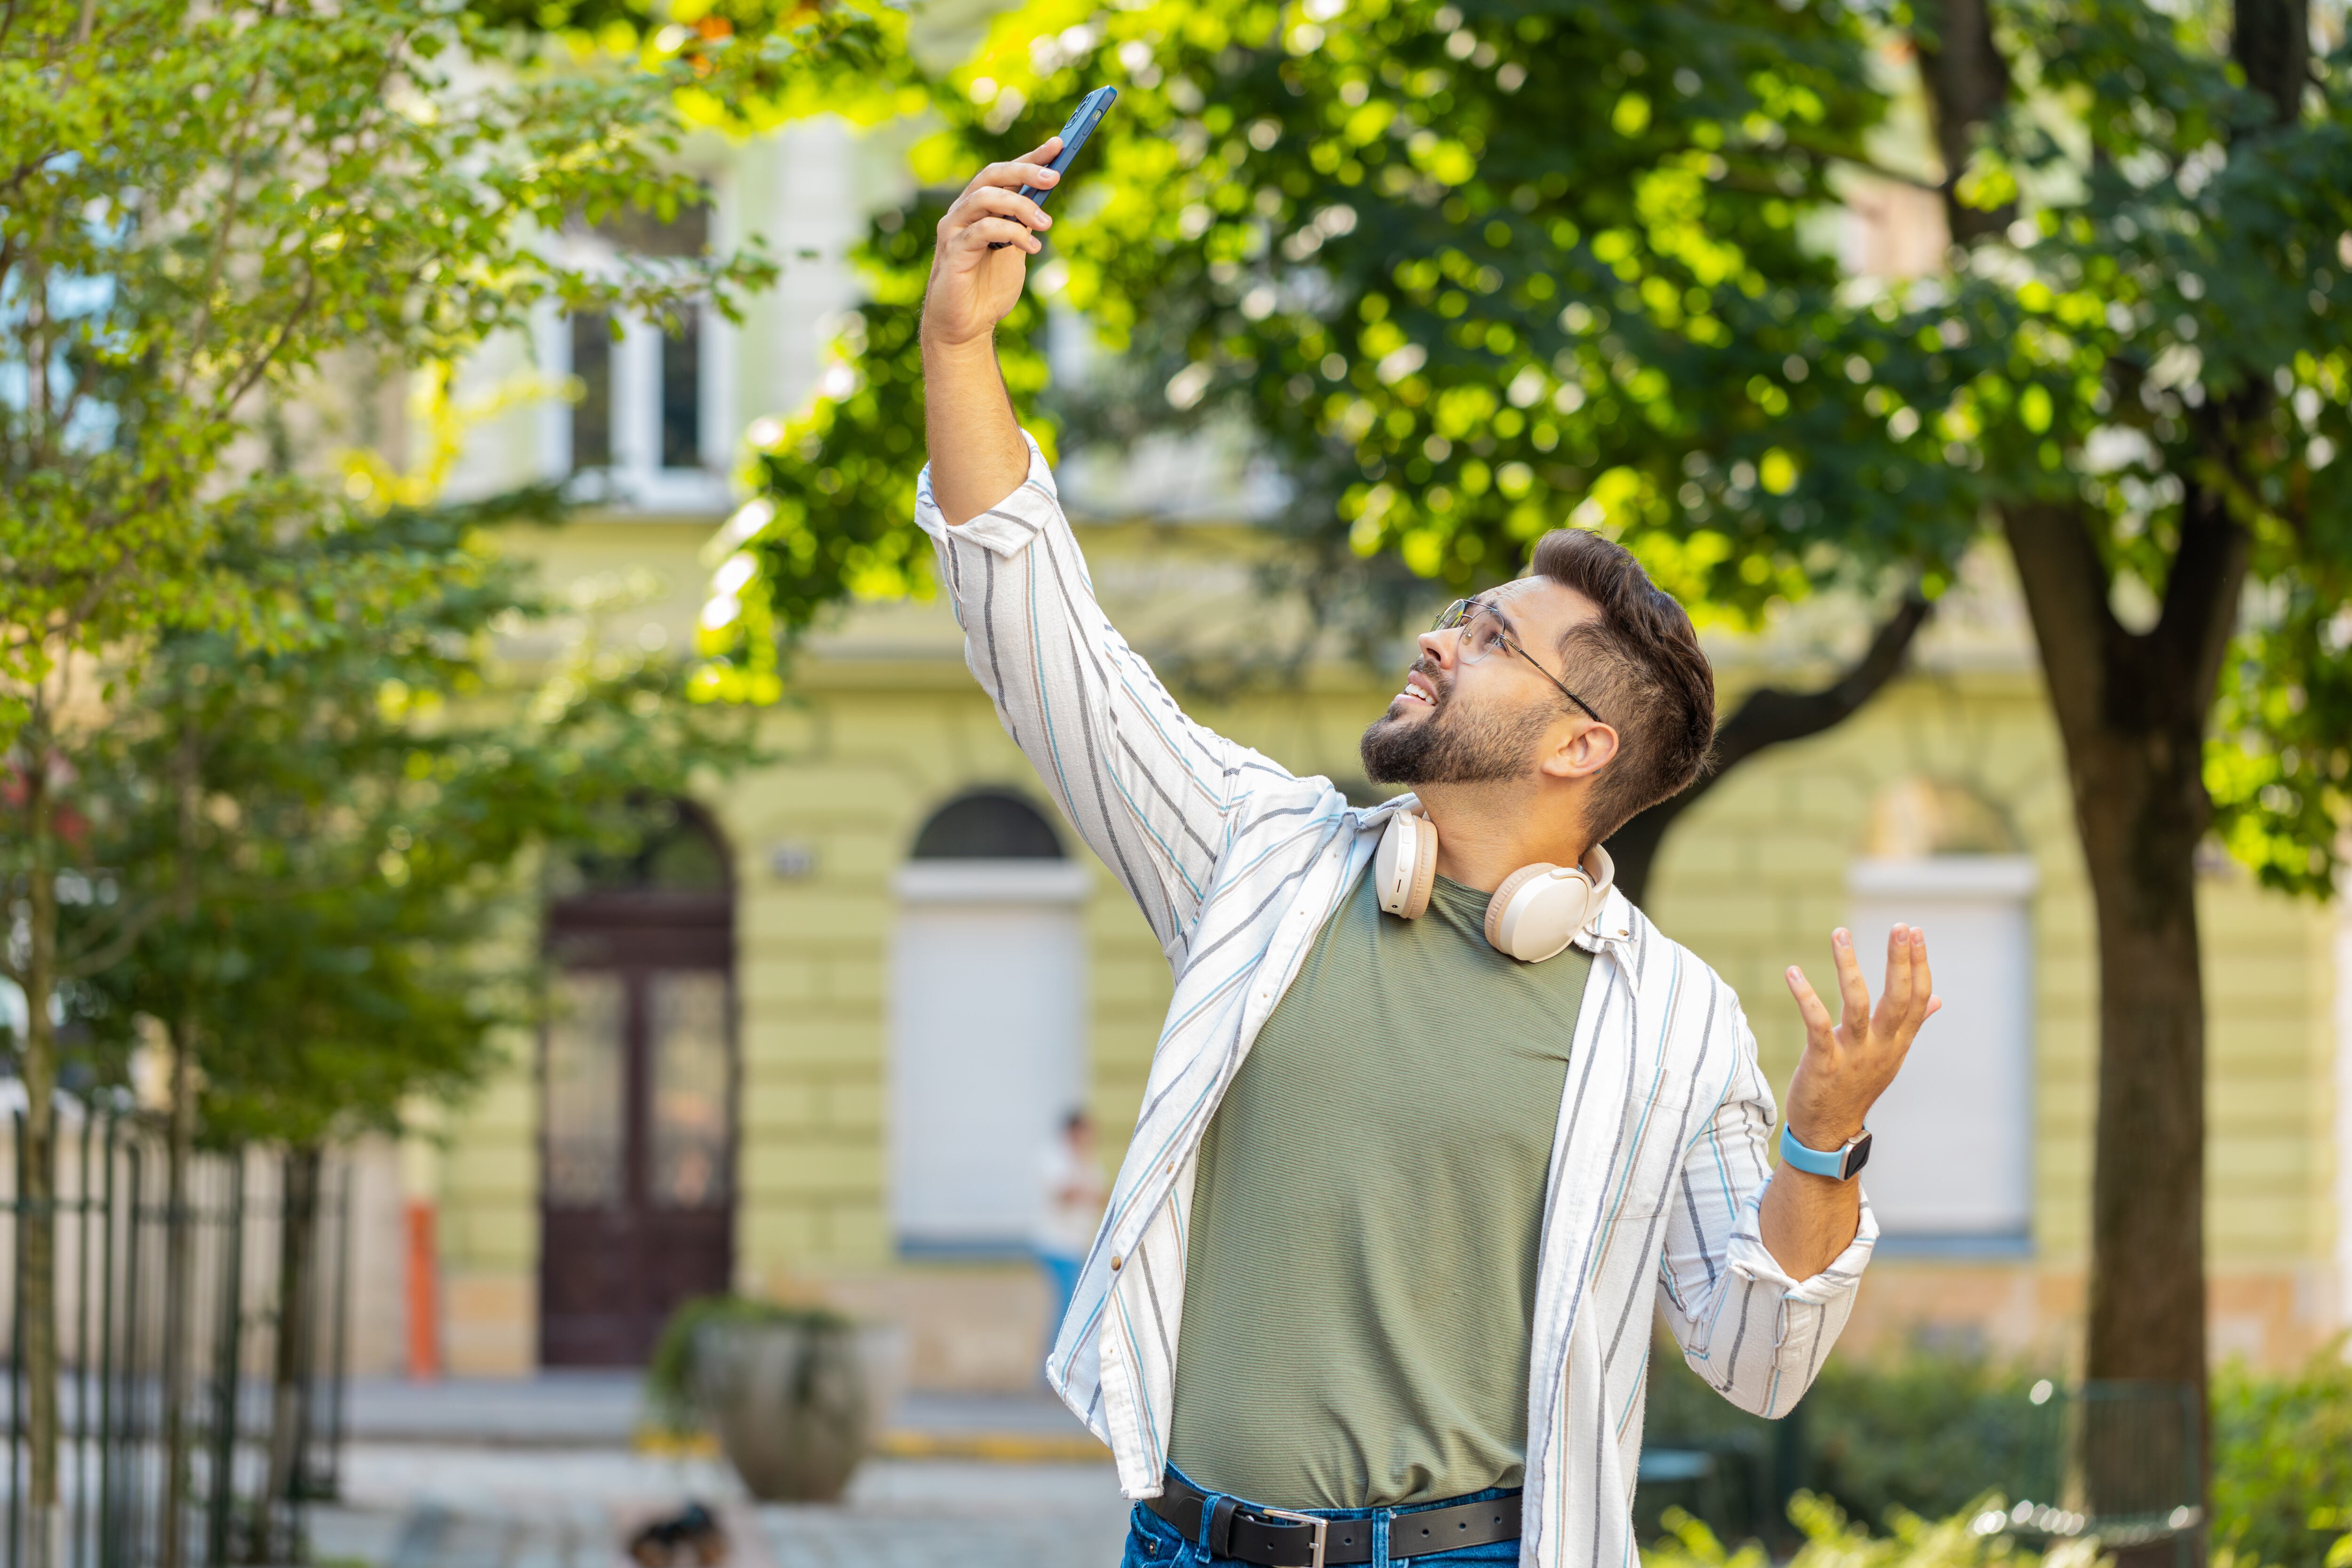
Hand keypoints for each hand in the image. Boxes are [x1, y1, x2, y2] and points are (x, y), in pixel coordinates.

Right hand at [920, 138, 1061, 351]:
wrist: (967, 325)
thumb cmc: (988, 287)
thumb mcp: (1016, 249)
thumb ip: (1025, 222)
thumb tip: (1045, 193)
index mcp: (980, 208)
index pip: (1005, 173)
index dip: (1031, 157)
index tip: (1059, 145)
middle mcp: (963, 211)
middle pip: (992, 175)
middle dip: (1025, 171)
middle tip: (1054, 177)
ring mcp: (954, 229)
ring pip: (985, 197)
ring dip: (1020, 205)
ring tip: (1046, 224)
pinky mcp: (952, 251)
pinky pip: (982, 230)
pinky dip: (1011, 232)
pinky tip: (1032, 246)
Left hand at [1781, 924, 1939, 1151]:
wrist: (1829, 1133)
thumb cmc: (1858, 1087)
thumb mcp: (1889, 1056)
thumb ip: (1912, 1025)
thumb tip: (1937, 1000)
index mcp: (1898, 1043)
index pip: (1918, 999)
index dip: (1919, 965)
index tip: (1915, 932)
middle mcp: (1881, 1048)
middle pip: (1899, 999)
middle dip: (1901, 962)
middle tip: (1901, 927)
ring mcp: (1853, 1056)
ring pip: (1857, 1005)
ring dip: (1849, 967)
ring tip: (1840, 933)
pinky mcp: (1823, 1063)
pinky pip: (1816, 1025)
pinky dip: (1805, 997)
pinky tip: (1792, 971)